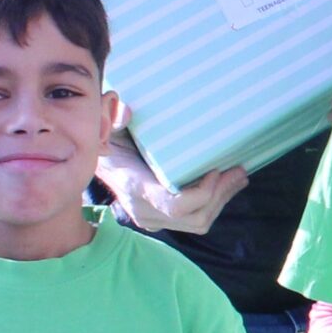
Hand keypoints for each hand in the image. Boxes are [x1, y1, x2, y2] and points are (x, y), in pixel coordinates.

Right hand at [97, 109, 247, 236]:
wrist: (93, 165)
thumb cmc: (105, 141)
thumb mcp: (105, 126)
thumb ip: (113, 117)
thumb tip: (126, 111)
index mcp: (136, 187)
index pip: (174, 204)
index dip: (202, 193)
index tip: (216, 169)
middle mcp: (146, 210)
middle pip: (195, 217)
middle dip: (221, 194)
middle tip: (238, 170)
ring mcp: (154, 219)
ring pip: (199, 222)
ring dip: (222, 200)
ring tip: (238, 177)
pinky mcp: (162, 219)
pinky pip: (194, 220)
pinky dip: (214, 203)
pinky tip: (225, 184)